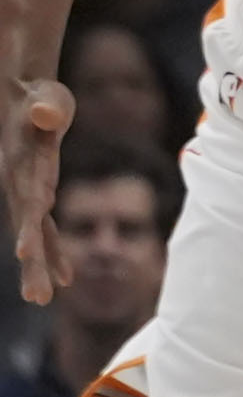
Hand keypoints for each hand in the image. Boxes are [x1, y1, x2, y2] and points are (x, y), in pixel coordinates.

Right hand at [9, 78, 72, 305]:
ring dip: (41, 267)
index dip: (28, 226)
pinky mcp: (38, 193)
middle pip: (28, 229)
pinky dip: (54, 252)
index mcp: (24, 169)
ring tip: (43, 299)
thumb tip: (48, 113)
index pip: (26, 202)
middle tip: (38, 297)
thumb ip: (46, 109)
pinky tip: (67, 278)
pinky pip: (46, 229)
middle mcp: (22, 186)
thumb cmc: (38, 97)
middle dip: (33, 262)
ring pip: (36, 236)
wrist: (27, 98)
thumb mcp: (44, 99)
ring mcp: (28, 193)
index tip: (25, 253)